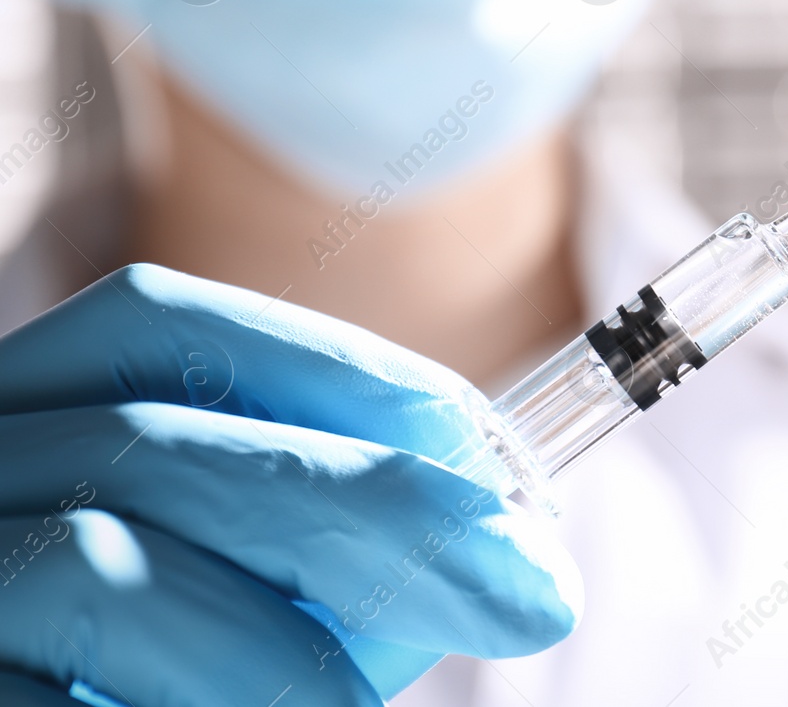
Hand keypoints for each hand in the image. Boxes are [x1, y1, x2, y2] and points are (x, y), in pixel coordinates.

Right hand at [0, 264, 579, 706]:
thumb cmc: (162, 677)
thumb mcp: (248, 591)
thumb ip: (340, 552)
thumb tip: (516, 560)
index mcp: (27, 415)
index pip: (157, 321)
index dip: (335, 366)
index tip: (482, 437)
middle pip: (156, 440)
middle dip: (373, 507)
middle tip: (535, 593)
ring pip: (99, 567)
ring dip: (274, 655)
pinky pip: (50, 702)